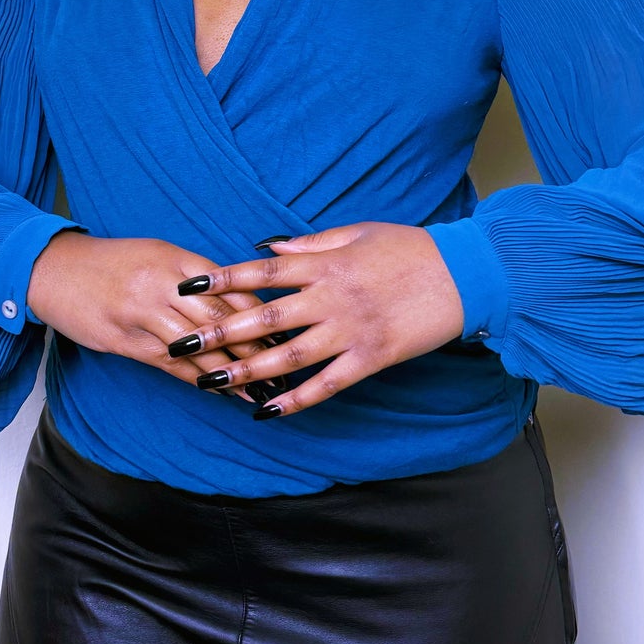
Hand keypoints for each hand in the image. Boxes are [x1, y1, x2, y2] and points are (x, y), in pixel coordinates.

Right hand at [26, 231, 273, 385]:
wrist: (52, 269)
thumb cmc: (110, 263)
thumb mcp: (155, 256)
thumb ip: (193, 277)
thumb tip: (235, 299)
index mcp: (176, 259)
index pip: (231, 287)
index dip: (262, 313)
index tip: (287, 332)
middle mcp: (162, 283)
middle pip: (221, 318)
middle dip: (256, 347)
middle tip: (286, 368)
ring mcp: (142, 312)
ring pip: (198, 346)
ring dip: (231, 371)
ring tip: (259, 389)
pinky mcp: (123, 339)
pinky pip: (168, 363)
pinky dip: (197, 379)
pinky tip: (218, 391)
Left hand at [165, 222, 465, 417]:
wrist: (464, 274)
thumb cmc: (411, 247)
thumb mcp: (358, 232)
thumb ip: (310, 244)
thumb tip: (267, 248)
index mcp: (325, 263)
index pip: (262, 272)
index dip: (222, 279)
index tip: (188, 285)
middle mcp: (331, 298)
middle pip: (264, 317)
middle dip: (219, 331)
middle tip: (180, 343)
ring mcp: (350, 331)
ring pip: (288, 356)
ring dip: (246, 370)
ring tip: (210, 381)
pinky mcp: (371, 358)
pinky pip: (327, 384)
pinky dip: (297, 400)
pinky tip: (268, 411)